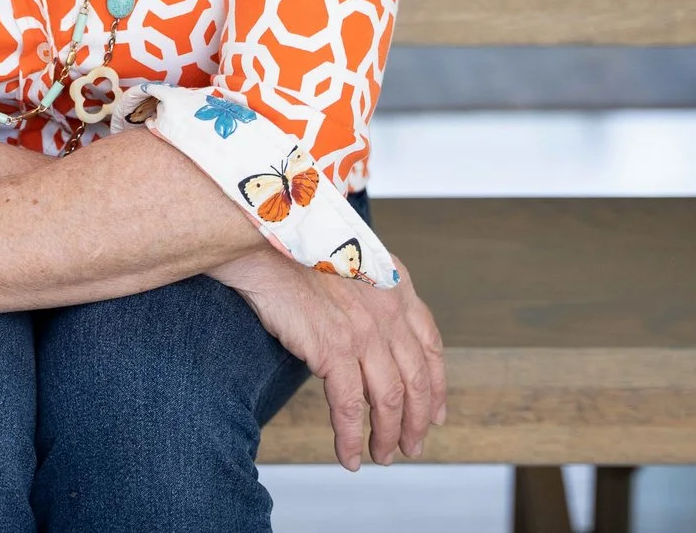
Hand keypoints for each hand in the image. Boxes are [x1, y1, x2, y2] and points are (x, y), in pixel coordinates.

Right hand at [214, 245, 446, 468]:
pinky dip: (352, 438)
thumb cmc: (293, 248)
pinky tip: (350, 456)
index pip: (430, 345)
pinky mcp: (334, 350)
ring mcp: (364, 331)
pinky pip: (349, 408)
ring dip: (387, 435)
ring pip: (389, 399)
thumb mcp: (350, 260)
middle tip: (412, 446)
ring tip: (382, 456)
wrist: (260, 239)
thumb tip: (368, 328)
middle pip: (416, 379)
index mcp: (396, 285)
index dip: (436, 386)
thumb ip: (368, 291)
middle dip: (416, 420)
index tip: (434, 412)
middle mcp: (388, 310)